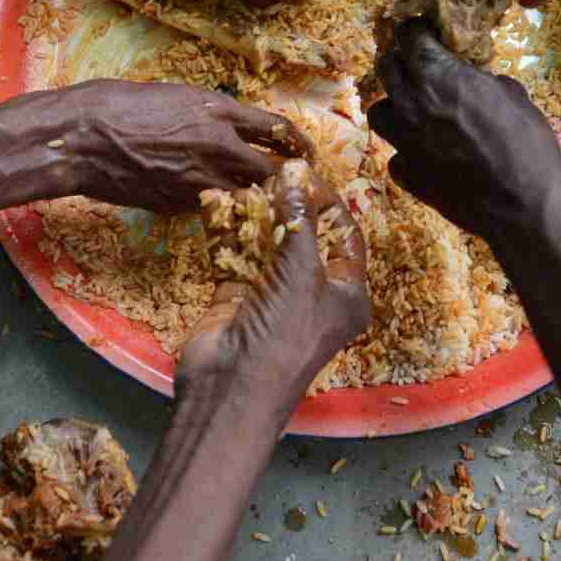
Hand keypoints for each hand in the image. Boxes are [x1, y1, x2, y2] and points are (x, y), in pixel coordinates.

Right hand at [0, 81, 310, 213]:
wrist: (81, 137)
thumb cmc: (122, 105)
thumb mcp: (179, 98)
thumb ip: (214, 118)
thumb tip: (236, 135)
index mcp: (220, 112)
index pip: (279, 130)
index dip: (300, 144)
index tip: (308, 153)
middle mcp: (218, 148)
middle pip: (273, 172)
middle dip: (288, 182)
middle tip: (296, 188)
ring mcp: (199, 180)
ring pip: (245, 197)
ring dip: (255, 199)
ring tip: (262, 202)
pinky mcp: (178, 205)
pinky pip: (209, 207)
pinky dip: (216, 206)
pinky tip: (211, 204)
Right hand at [177, 160, 369, 398]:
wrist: (230, 390)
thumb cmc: (284, 334)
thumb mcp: (301, 271)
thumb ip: (298, 218)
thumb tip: (295, 170)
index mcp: (345, 293)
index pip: (344, 234)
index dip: (327, 201)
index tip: (304, 170)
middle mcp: (312, 292)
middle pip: (303, 235)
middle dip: (287, 203)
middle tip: (268, 171)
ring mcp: (272, 294)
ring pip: (266, 242)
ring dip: (253, 213)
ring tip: (242, 181)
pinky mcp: (236, 296)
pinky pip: (234, 254)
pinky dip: (225, 230)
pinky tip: (215, 201)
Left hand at [368, 21, 560, 243]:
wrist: (524, 207)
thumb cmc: (528, 145)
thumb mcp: (514, 96)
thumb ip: (483, 80)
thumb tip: (476, 78)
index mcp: (437, 75)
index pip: (409, 35)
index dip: (418, 31)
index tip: (426, 33)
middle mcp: (410, 103)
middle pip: (386, 67)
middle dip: (401, 61)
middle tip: (420, 67)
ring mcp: (403, 141)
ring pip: (379, 111)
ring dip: (395, 106)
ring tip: (417, 112)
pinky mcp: (406, 174)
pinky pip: (396, 155)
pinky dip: (408, 151)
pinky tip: (429, 154)